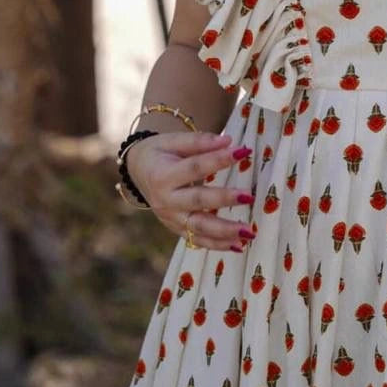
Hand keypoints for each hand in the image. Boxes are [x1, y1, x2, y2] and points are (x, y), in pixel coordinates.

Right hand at [126, 130, 255, 252]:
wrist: (138, 171)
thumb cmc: (160, 153)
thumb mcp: (173, 141)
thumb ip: (199, 142)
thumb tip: (229, 141)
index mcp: (163, 175)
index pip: (195, 167)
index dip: (219, 159)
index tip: (243, 152)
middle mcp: (165, 200)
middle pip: (198, 201)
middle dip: (224, 200)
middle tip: (249, 196)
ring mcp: (170, 218)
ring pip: (199, 228)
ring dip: (225, 231)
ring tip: (249, 232)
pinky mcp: (176, 229)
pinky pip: (197, 241)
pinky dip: (217, 245)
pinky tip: (238, 245)